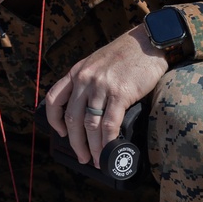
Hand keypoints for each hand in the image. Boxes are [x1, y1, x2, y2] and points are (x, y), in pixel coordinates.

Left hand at [44, 25, 168, 166]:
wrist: (148, 41)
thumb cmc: (127, 53)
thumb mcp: (97, 62)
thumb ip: (89, 81)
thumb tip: (90, 109)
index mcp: (77, 73)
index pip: (54, 99)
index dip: (54, 120)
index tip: (61, 133)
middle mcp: (84, 80)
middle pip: (72, 119)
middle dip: (76, 143)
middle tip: (82, 157)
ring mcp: (101, 87)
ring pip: (90, 125)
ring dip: (93, 147)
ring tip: (97, 159)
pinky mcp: (119, 94)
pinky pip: (109, 124)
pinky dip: (108, 142)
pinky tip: (110, 151)